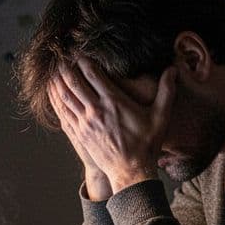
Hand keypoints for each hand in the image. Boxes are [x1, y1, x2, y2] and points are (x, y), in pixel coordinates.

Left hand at [51, 57, 175, 194]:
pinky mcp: (79, 134)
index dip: (83, 60)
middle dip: (65, 67)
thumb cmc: (147, 144)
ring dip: (56, 82)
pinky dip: (55, 100)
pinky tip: (51, 92)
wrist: (131, 172)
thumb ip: (167, 91)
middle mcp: (96, 110)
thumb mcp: (160, 116)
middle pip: (74, 82)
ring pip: (65, 97)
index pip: (93, 74)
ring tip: (51, 70)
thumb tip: (174, 69)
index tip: (79, 52)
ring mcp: (85, 123)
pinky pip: (62, 113)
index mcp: (114, 102)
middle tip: (59, 56)